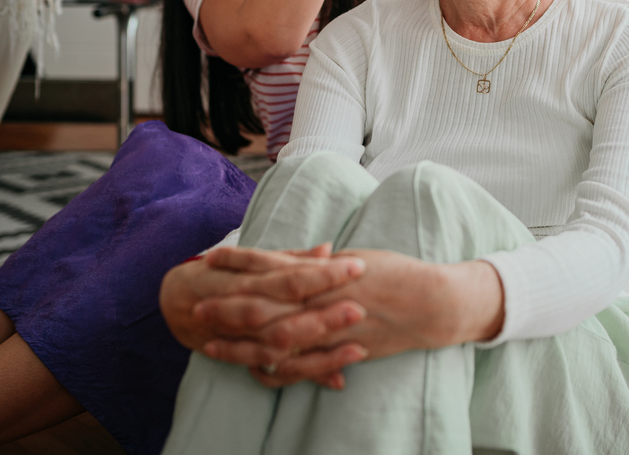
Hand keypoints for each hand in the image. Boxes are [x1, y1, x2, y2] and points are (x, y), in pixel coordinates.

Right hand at [159, 244, 364, 357]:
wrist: (180, 302)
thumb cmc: (226, 273)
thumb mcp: (253, 259)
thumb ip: (292, 257)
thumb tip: (329, 248)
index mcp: (248, 277)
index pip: (290, 275)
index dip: (323, 273)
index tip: (358, 267)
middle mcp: (242, 307)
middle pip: (284, 313)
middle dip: (322, 314)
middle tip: (359, 309)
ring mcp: (240, 337)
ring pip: (278, 347)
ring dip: (318, 350)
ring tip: (357, 348)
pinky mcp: (243, 359)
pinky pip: (271, 372)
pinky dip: (304, 376)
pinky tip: (337, 378)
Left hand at [199, 250, 503, 389]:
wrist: (433, 303)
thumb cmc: (395, 274)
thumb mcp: (353, 259)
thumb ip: (318, 265)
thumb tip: (289, 259)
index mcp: (327, 272)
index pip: (273, 267)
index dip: (240, 265)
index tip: (211, 260)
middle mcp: (326, 300)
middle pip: (266, 306)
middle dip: (229, 307)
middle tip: (195, 306)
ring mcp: (332, 330)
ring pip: (277, 340)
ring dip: (241, 343)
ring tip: (210, 344)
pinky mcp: (342, 352)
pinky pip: (302, 366)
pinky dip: (275, 370)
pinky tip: (252, 370)